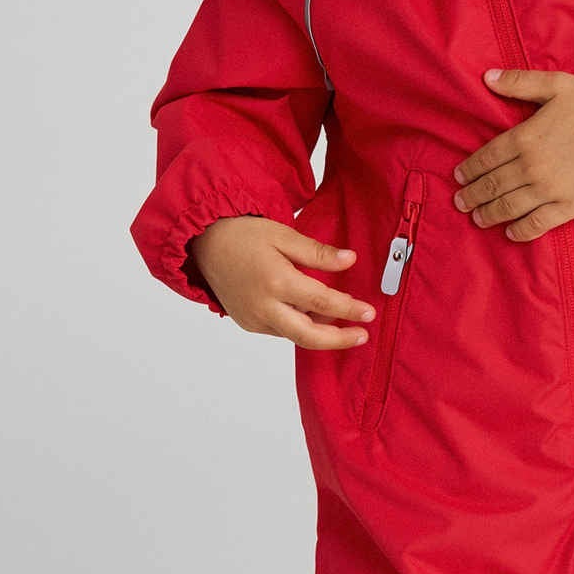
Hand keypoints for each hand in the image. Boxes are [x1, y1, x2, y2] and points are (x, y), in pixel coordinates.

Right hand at [188, 216, 375, 346]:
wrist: (203, 242)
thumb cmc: (242, 234)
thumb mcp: (284, 235)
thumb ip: (318, 253)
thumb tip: (349, 260)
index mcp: (275, 281)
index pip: (322, 302)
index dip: (349, 309)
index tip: (369, 313)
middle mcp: (263, 306)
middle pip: (309, 336)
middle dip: (339, 339)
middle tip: (362, 336)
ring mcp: (253, 318)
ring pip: (294, 336)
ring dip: (319, 331)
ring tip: (339, 320)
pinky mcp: (247, 323)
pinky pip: (280, 331)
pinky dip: (299, 326)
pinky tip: (312, 315)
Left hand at [453, 68, 573, 239]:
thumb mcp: (557, 85)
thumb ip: (520, 82)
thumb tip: (487, 77)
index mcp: (524, 138)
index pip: (486, 158)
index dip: (469, 170)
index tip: (459, 177)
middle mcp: (531, 167)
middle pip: (492, 185)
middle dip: (473, 195)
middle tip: (460, 202)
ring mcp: (549, 190)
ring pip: (509, 206)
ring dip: (489, 214)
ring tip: (477, 218)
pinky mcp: (568, 207)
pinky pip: (538, 223)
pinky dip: (521, 231)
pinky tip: (510, 233)